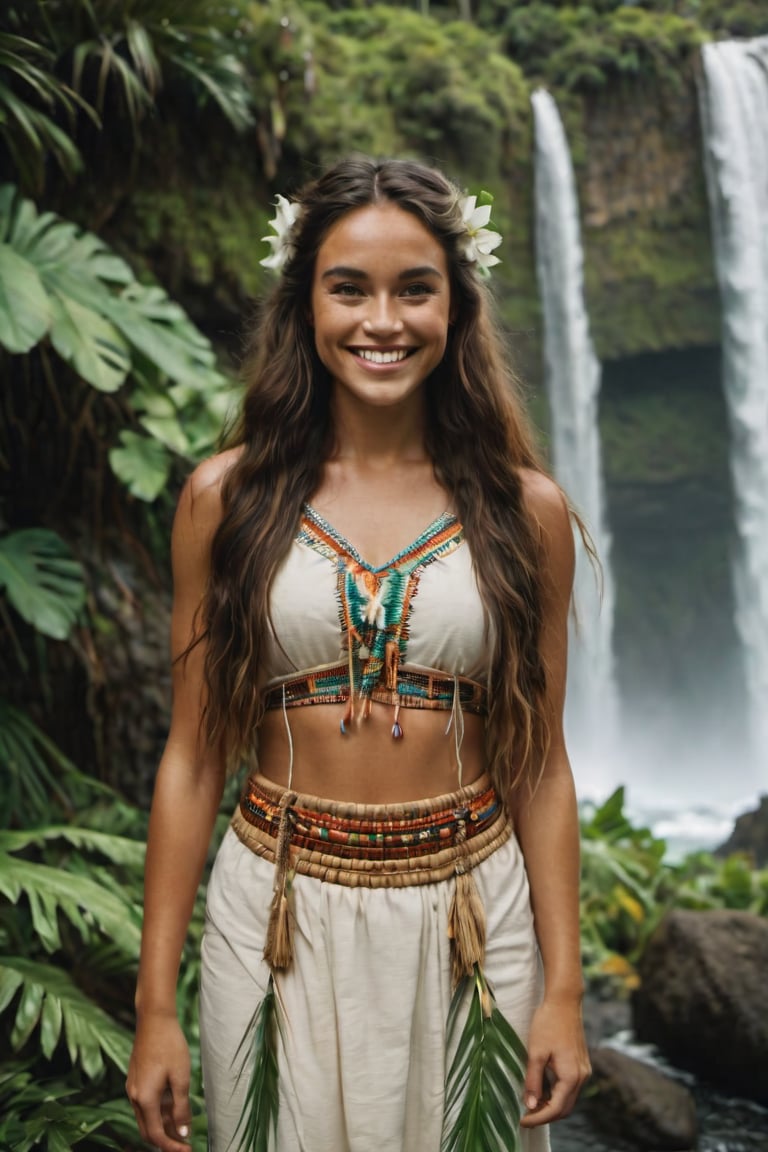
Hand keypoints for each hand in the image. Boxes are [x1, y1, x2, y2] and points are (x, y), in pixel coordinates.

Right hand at [126, 1011, 191, 1149]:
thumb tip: (182, 1132)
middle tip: (185, 1143)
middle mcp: (134, 1096)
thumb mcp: (181, 1077)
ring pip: (146, 1118)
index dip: (171, 1146)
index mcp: (144, 1099)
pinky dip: (158, 1111)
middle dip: (165, 1140)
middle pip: (148, 1130)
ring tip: (184, 1125)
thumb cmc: (170, 1045)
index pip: (156, 1135)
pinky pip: (145, 1104)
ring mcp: (133, 1088)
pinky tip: (174, 1106)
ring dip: (163, 1125)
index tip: (187, 1150)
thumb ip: (181, 1107)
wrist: (154, 1019)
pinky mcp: (135, 1080)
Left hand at [519, 996, 590, 1127]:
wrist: (564, 1002)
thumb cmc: (548, 1024)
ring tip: (531, 1104)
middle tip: (526, 1116)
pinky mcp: (581, 1064)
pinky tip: (543, 1090)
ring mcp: (583, 1070)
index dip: (538, 1118)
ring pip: (568, 1099)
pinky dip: (557, 1094)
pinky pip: (570, 1087)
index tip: (522, 1121)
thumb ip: (533, 1081)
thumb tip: (530, 1105)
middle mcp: (581, 1077)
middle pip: (565, 1108)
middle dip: (546, 1115)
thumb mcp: (536, 1053)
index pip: (556, 1109)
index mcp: (571, 1076)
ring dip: (552, 1105)